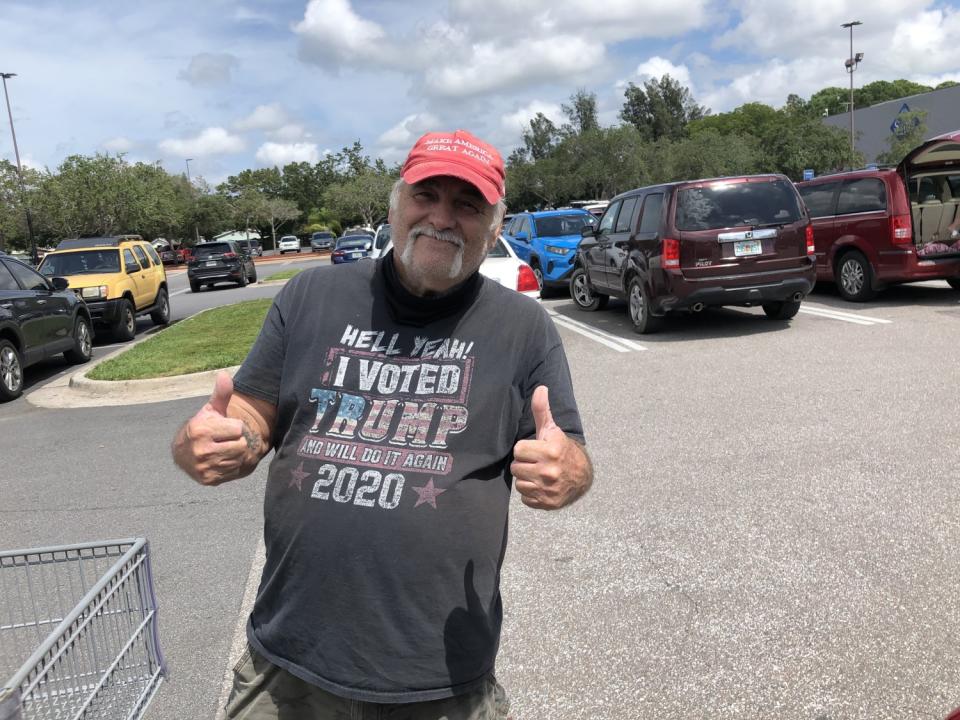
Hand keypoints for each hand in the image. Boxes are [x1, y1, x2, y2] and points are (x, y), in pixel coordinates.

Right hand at [173, 371, 248, 484]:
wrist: (182, 454)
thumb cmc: (202, 427)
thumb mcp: (211, 410)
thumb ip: (221, 394)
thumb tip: (225, 375)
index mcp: (201, 430)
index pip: (239, 429)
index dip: (234, 427)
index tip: (224, 428)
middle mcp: (201, 450)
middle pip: (242, 445)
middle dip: (236, 441)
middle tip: (224, 440)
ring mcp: (204, 467)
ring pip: (239, 459)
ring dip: (235, 454)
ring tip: (223, 449)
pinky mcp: (208, 479)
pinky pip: (234, 471)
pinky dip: (231, 466)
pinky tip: (221, 461)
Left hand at [511, 386, 589, 509]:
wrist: (581, 476)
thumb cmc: (561, 449)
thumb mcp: (552, 429)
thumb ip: (542, 410)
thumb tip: (540, 388)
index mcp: (550, 451)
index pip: (518, 450)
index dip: (524, 449)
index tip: (535, 449)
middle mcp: (550, 472)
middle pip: (516, 468)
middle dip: (524, 464)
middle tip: (536, 462)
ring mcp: (548, 489)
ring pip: (519, 484)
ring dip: (526, 479)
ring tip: (538, 473)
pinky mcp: (547, 503)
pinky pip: (525, 498)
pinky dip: (531, 494)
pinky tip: (540, 486)